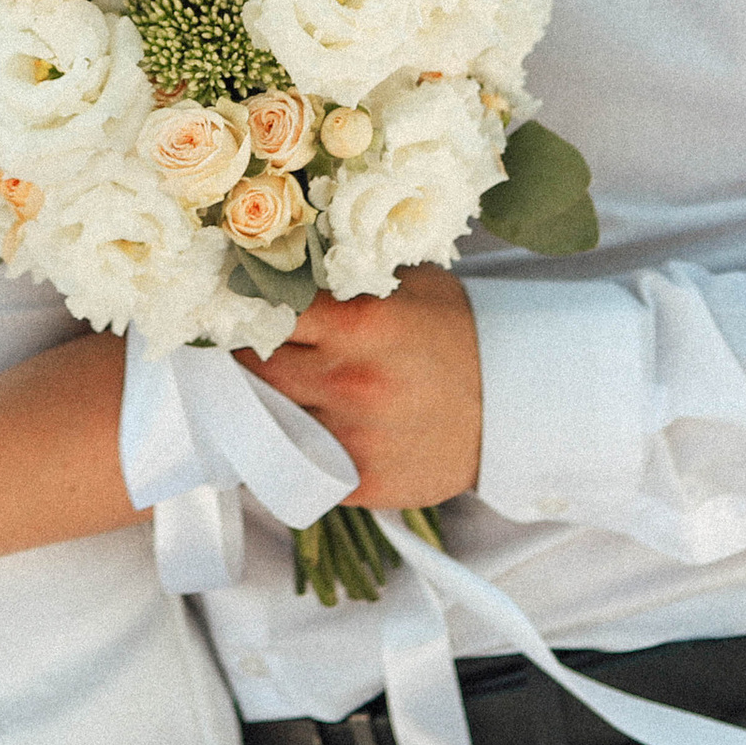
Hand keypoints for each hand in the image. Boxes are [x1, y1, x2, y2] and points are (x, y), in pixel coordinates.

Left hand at [240, 266, 482, 509]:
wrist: (514, 406)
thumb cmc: (453, 332)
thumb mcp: (403, 284)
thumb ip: (339, 277)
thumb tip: (269, 261)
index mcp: (358, 323)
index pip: (261, 311)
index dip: (240, 307)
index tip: (230, 306)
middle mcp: (351, 382)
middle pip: (250, 367)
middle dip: (242, 356)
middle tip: (241, 348)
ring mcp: (354, 438)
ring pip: (265, 418)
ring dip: (261, 403)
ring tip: (269, 388)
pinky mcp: (361, 483)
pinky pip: (296, 462)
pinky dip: (292, 445)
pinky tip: (305, 425)